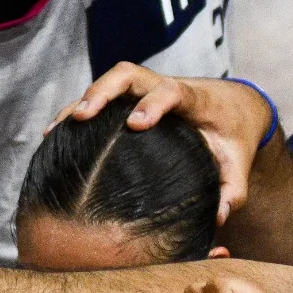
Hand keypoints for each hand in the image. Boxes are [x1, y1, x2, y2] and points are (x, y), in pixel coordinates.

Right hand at [51, 62, 274, 224]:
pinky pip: (99, 98)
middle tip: (82, 116)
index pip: (171, 90)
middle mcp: (163, 88)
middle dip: (102, 91)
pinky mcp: (128, 101)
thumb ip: (231, 190)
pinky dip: (74, 113)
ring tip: (55, 131)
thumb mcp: (238, 162)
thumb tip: (217, 218)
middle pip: (128, 74)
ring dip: (80, 102)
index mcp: (194, 99)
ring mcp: (142, 92)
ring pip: (107, 83)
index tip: (135, 123)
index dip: (153, 103)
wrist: (233, 107)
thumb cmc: (232, 136)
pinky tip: (54, 137)